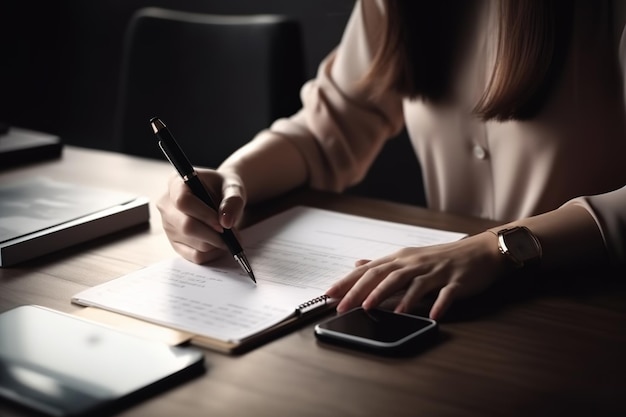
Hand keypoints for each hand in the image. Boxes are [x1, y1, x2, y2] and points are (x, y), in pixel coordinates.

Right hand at [156, 168, 245, 263]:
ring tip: (230, 236)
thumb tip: (226, 222)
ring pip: (193, 243)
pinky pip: (195, 255)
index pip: (183, 202)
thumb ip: (233, 200)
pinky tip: (221, 244)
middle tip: (233, 234)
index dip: (204, 215)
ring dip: (217, 244)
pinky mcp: (175, 243)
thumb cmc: (224, 188)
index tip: (223, 223)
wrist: (221, 196)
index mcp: (176, 183)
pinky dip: (213, 253)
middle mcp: (166, 205)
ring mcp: (168, 226)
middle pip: (186, 226)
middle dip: (214, 234)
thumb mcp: (234, 187)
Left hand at [325, 232, 506, 319]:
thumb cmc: (443, 257)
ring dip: (390, 296)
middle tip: (343, 307)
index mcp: (402, 258)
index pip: (369, 270)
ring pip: (410, 282)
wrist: (481, 251)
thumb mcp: (409, 258)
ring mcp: (436, 271)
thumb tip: (357, 265)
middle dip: (360, 291)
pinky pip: (446, 293)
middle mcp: (415, 262)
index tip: (329, 295)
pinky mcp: (456, 281)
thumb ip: (383, 265)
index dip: (348, 282)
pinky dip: (438, 304)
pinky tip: (430, 316)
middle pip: (383, 275)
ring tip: (372, 309)